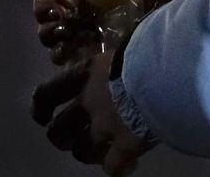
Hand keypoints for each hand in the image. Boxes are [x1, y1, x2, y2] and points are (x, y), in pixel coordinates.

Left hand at [30, 49, 149, 174]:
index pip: (47, 94)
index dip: (39, 108)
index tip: (42, 117)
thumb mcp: (123, 46)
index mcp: (84, 75)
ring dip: (89, 153)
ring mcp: (104, 129)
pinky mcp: (123, 148)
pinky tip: (129, 164)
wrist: (170, 72)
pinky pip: (112, 167)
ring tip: (102, 152)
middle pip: (58, 130)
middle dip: (62, 138)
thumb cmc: (149, 50)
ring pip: (82, 151)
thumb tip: (121, 56)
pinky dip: (117, 168)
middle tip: (71, 140)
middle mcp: (88, 104)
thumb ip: (114, 62)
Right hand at [33, 0, 174, 66]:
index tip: (55, 9)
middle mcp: (77, 21)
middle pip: (46, 29)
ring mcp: (87, 41)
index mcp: (77, 0)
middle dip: (48, 28)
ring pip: (56, 48)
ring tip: (68, 39)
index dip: (43, 8)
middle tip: (62, 25)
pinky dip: (69, 58)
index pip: (45, 5)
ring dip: (56, 44)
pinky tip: (74, 52)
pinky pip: (74, 64)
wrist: (167, 1)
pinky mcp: (99, 58)